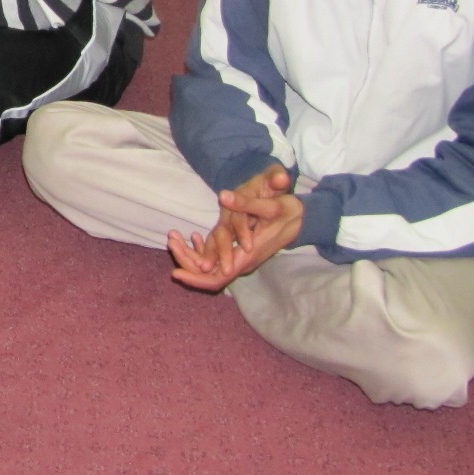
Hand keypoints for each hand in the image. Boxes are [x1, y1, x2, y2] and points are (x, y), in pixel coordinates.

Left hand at [167, 165, 303, 291]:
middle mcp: (243, 261)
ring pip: (211, 266)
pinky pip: (217, 258)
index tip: (175, 273)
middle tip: (170, 241)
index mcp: (248, 256)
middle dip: (187, 262)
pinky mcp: (240, 252)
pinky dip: (202, 250)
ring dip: (191, 255)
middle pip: (209, 274)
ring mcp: (241, 258)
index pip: (218, 277)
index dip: (196, 278)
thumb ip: (247, 203)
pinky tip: (191, 235)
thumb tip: (223, 196)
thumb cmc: (289, 212)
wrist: (303, 218)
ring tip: (173, 236)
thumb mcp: (271, 205)